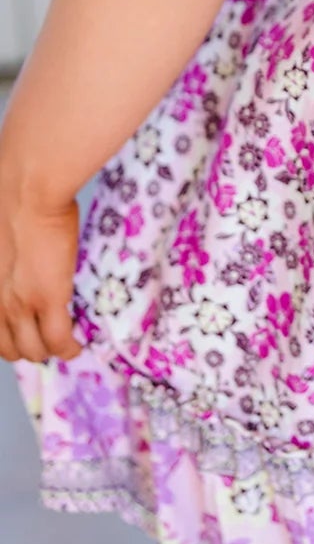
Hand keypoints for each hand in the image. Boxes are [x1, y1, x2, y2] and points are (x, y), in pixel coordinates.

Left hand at [0, 173, 82, 363]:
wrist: (26, 191)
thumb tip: (23, 264)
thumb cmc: (11, 201)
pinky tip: (76, 344)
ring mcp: (21, 304)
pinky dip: (69, 348)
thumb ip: (6, 264)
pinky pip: (59, 340)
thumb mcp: (0, 242)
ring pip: (33, 350)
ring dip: (49, 351)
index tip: (25, 332)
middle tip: (46, 339)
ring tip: (64, 343)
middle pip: (10, 349)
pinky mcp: (48, 299)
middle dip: (29, 349)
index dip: (10, 339)